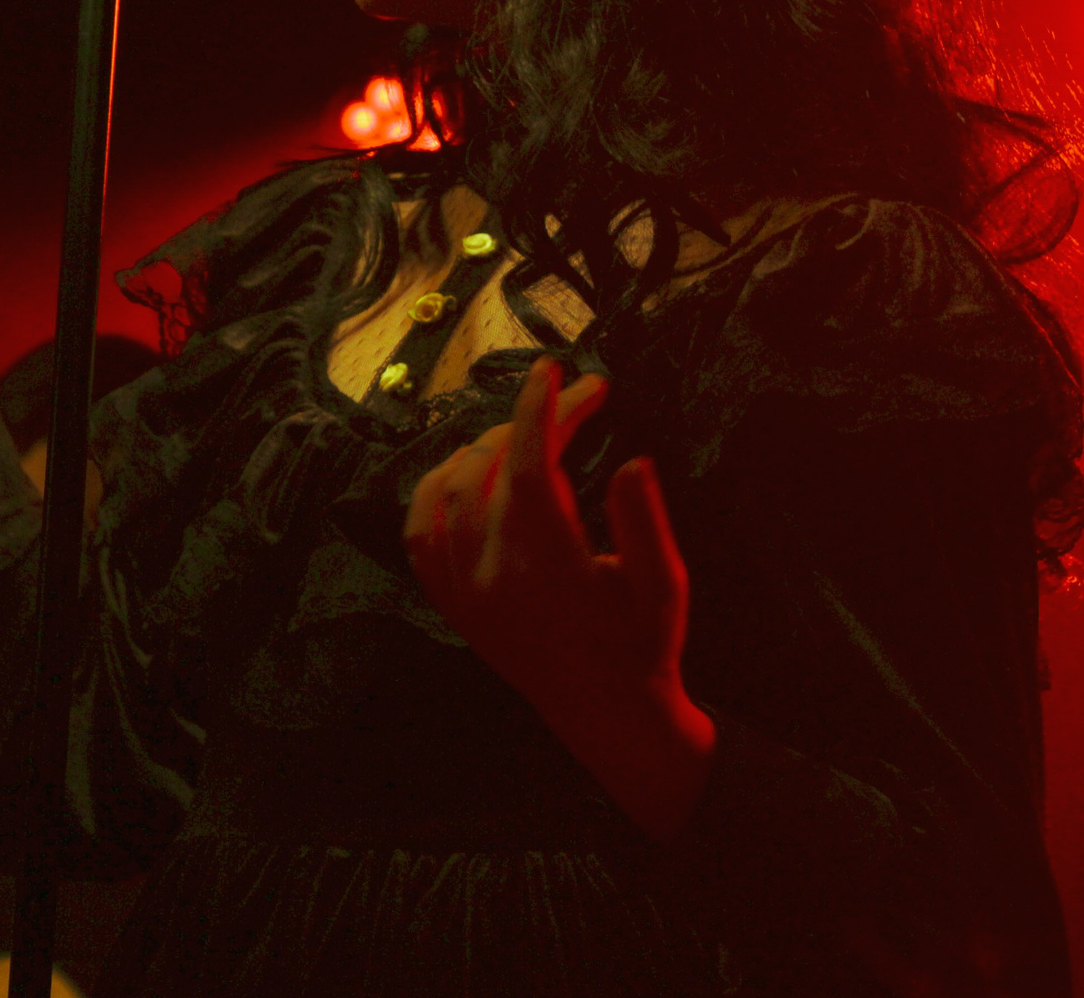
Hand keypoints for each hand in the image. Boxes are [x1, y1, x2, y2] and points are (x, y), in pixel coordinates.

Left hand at [404, 358, 714, 840]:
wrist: (608, 715)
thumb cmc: (644, 646)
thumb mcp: (663, 584)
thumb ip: (643, 520)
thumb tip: (633, 459)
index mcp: (545, 566)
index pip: (527, 465)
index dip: (539, 409)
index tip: (553, 369)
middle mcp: (491, 577)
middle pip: (488, 471)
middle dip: (526, 424)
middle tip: (572, 403)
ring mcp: (465, 593)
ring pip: (444, 496)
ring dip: (478, 452)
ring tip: (522, 435)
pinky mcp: (454, 607)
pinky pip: (420, 538)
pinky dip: (434, 495)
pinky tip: (462, 477)